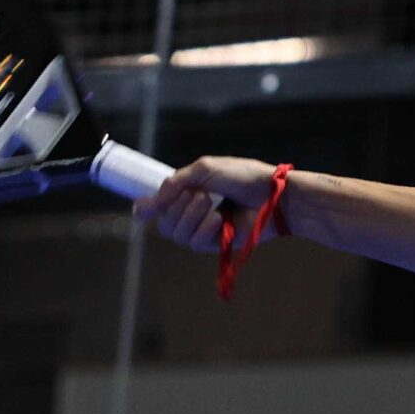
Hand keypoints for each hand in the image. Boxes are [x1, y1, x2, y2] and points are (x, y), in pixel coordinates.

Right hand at [130, 156, 281, 252]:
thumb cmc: (242, 176)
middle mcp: (193, 212)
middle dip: (176, 207)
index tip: (143, 209)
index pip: (159, 205)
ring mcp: (203, 229)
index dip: (148, 208)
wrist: (271, 193)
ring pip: (176, 233)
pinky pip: (193, 242)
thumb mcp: (204, 170)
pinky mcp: (215, 244)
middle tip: (200, 194)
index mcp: (189, 191)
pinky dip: (203, 228)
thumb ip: (174, 184)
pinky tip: (219, 219)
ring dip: (190, 216)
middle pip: (164, 222)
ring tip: (212, 203)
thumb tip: (143, 205)